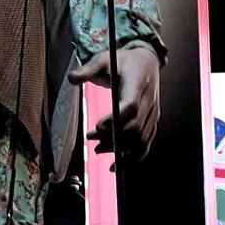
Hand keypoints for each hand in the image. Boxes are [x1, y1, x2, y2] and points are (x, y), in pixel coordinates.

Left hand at [68, 47, 159, 162]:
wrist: (146, 62)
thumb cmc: (123, 61)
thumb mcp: (104, 59)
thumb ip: (88, 69)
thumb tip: (71, 78)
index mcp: (138, 83)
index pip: (131, 105)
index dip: (116, 119)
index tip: (97, 126)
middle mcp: (149, 101)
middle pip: (134, 126)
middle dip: (112, 136)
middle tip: (90, 137)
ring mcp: (153, 114)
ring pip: (141, 139)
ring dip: (120, 149)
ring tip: (98, 150)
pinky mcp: (152, 122)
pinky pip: (146, 144)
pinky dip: (133, 158)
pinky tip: (116, 165)